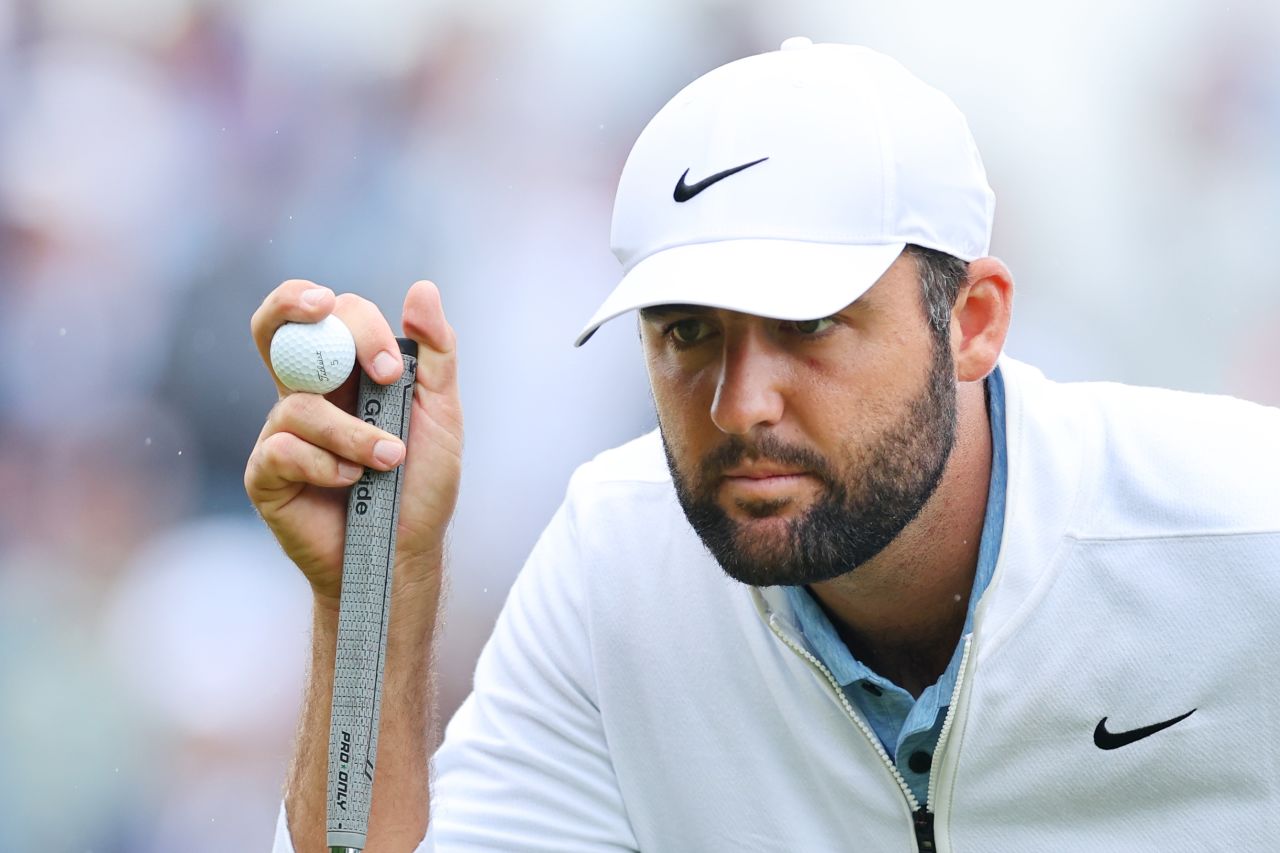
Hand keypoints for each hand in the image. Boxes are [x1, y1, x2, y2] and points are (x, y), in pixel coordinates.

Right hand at [244, 279, 462, 607]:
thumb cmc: (421, 486)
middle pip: (275, 327)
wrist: (404, 554)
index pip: (332, 317)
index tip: (391, 365)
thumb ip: (436, 354)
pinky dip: (329, 467)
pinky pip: (285, 450)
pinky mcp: (267, 474)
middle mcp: (306, 395)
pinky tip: (351, 486)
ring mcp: (281, 434)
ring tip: (388, 461)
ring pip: (300, 404)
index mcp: (346, 375)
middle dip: (291, 303)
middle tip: (322, 305)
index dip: (354, 320)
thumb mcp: (441, 415)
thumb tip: (422, 289)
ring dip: (353, 434)